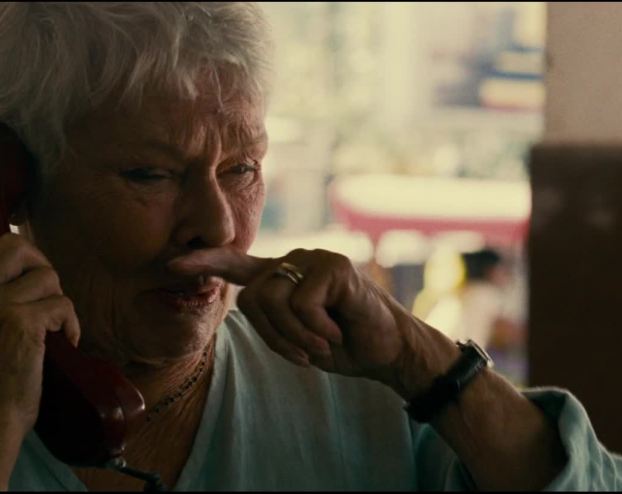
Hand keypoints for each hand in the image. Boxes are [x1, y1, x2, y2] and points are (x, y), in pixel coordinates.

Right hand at [0, 233, 80, 434]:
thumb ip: (3, 298)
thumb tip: (32, 269)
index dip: (22, 258)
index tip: (32, 282)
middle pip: (17, 247)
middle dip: (40, 266)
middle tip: (47, 297)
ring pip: (47, 277)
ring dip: (57, 302)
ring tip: (50, 328)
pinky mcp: (20, 322)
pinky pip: (62, 304)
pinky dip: (70, 324)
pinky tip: (64, 344)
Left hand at [168, 247, 458, 396]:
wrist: (386, 350)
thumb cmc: (342, 344)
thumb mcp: (296, 337)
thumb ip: (271, 318)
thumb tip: (245, 301)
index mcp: (282, 278)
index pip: (236, 265)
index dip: (204, 264)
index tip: (172, 264)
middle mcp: (294, 262)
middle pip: (252, 297)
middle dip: (274, 336)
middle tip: (305, 353)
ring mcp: (314, 259)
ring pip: (272, 299)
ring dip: (296, 336)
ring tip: (323, 342)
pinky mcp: (333, 266)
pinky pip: (302, 304)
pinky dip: (315, 329)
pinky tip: (337, 331)